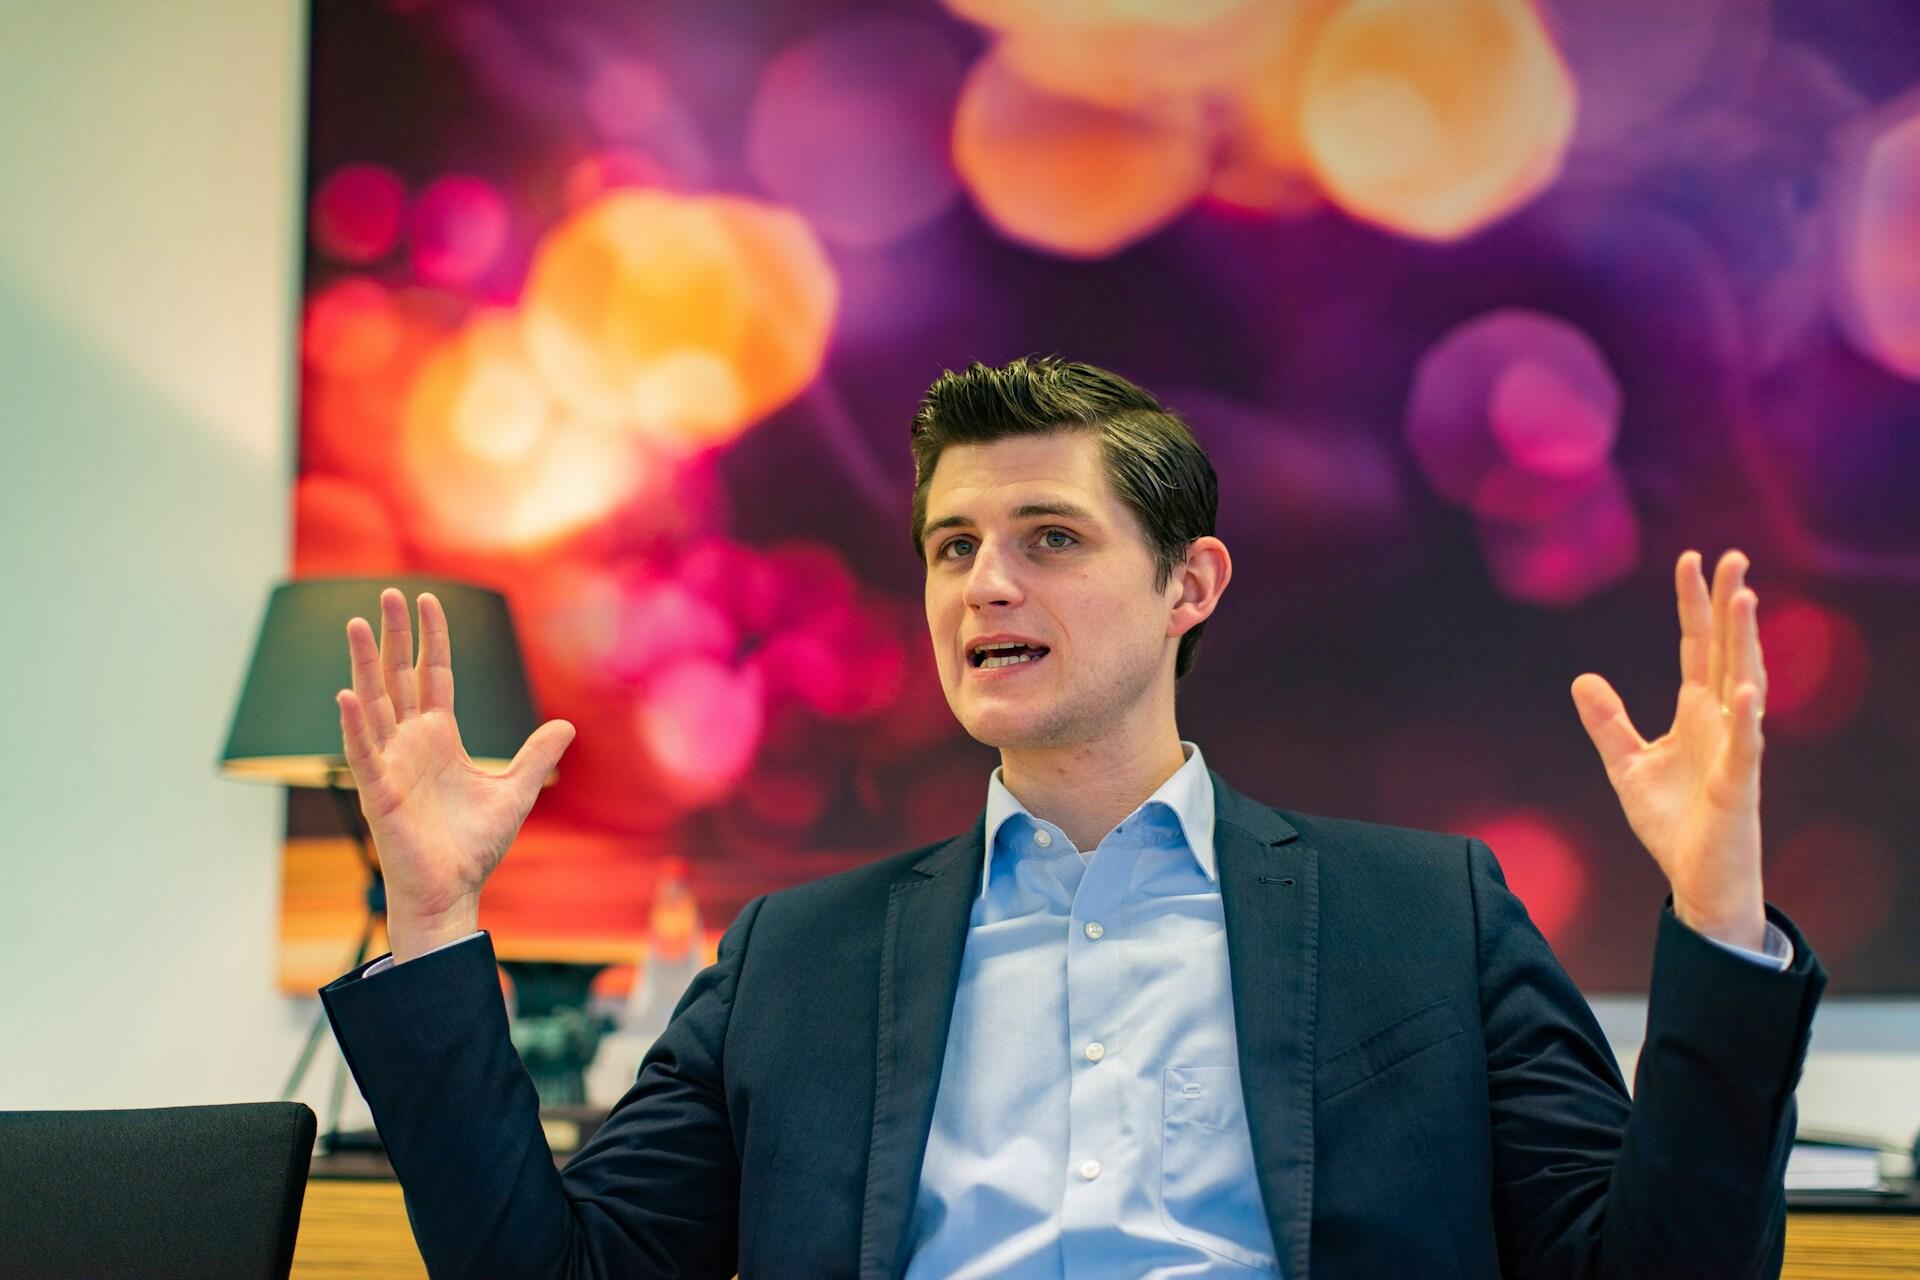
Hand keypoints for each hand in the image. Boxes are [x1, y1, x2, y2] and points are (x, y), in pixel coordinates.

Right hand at [337, 589, 575, 961]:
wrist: (453, 891)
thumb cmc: (474, 847)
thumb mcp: (515, 792)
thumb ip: (536, 755)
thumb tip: (567, 725)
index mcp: (440, 739)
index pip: (432, 676)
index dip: (431, 639)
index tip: (428, 600)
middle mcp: (411, 744)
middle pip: (398, 678)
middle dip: (393, 636)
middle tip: (387, 592)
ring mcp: (390, 765)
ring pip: (373, 704)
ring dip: (362, 665)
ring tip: (355, 624)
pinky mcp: (378, 792)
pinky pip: (361, 753)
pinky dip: (353, 725)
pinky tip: (347, 694)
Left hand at [1570, 550, 1767, 950]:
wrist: (1697, 879)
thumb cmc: (1673, 823)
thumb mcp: (1626, 766)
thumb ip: (1608, 723)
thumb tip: (1583, 678)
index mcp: (1696, 713)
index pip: (1697, 647)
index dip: (1693, 605)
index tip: (1691, 560)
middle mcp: (1722, 721)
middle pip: (1725, 652)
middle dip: (1728, 605)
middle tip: (1733, 556)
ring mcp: (1734, 749)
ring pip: (1743, 684)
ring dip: (1743, 642)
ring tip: (1743, 597)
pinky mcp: (1738, 785)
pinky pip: (1745, 746)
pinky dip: (1746, 717)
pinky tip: (1744, 688)